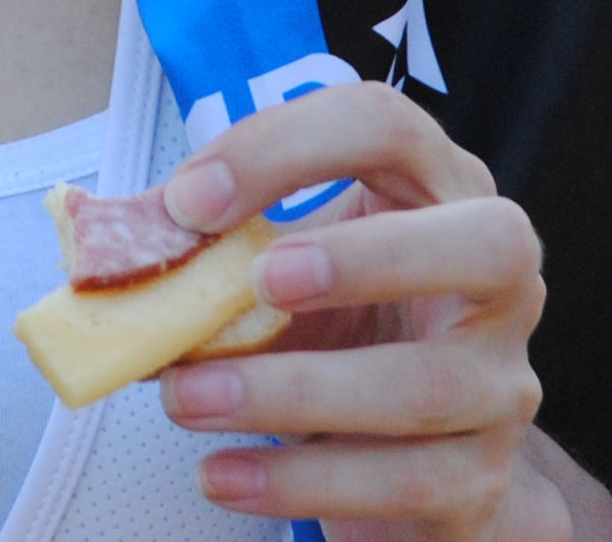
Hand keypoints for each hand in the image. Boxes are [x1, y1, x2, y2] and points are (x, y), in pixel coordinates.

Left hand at [150, 86, 611, 538]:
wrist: (418, 457)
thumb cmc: (344, 331)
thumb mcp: (283, 274)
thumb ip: (210, 257)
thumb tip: (109, 257)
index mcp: (442, 192)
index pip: (385, 127)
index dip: (286, 148)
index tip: (189, 200)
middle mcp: (501, 282)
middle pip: (487, 244)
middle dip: (369, 257)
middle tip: (258, 281)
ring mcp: (502, 385)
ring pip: (425, 387)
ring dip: (291, 391)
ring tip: (185, 398)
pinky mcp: (480, 479)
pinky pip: (402, 484)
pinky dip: (300, 480)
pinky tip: (223, 473)